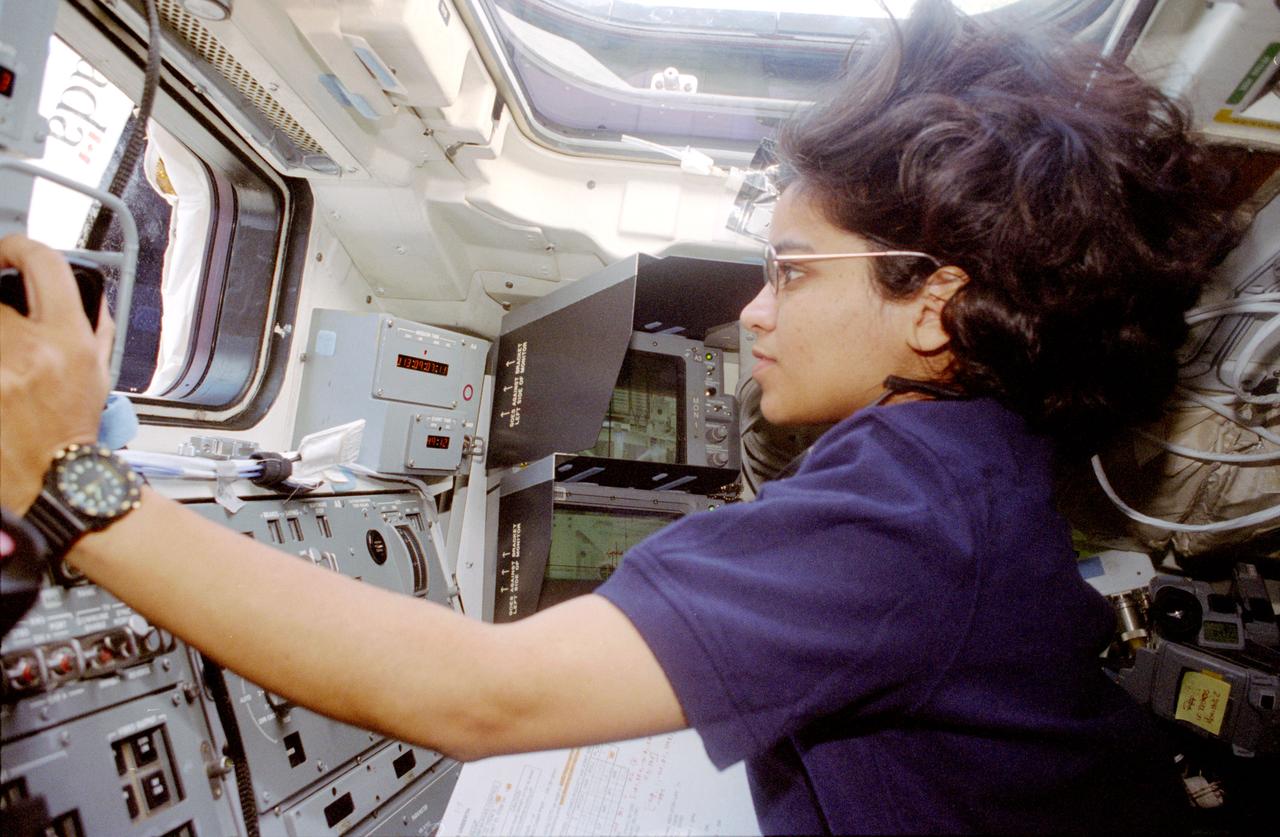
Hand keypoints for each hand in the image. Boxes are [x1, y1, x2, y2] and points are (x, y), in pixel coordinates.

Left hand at [0, 235, 113, 511]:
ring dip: (0, 335)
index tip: (10, 251)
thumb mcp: (97, 374)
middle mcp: (29, 350)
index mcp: (68, 340)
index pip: (42, 264)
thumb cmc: (73, 430)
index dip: (20, 247)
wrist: (51, 477)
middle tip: (6, 313)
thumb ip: (93, 328)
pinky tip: (6, 380)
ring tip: (11, 354)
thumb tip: (83, 295)